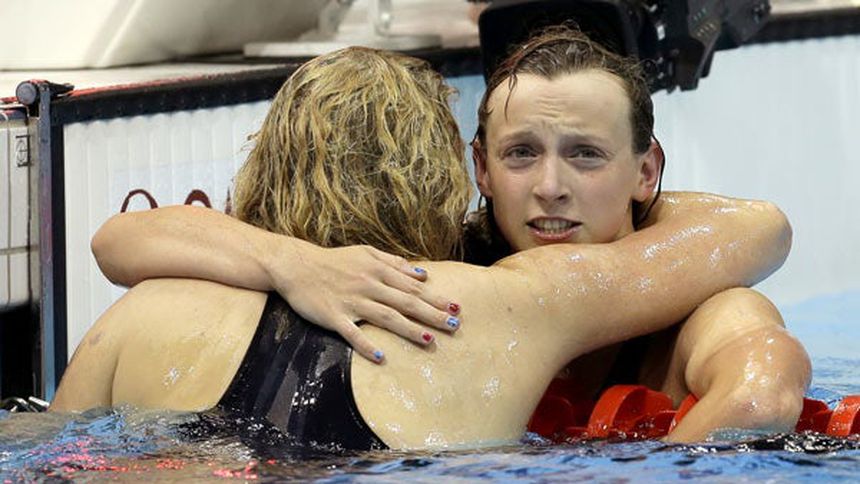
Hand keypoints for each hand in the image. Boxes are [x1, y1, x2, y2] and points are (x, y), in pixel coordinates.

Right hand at [270, 241, 460, 362]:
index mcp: (378, 270)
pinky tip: (380, 357)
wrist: (296, 265)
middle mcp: (369, 285)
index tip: (456, 307)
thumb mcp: (366, 253)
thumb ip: (394, 262)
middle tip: (454, 325)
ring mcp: (352, 302)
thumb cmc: (334, 260)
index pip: (413, 286)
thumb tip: (422, 273)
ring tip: (429, 340)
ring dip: (408, 329)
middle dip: (431, 314)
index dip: (435, 297)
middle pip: (406, 302)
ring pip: (386, 316)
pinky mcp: (334, 316)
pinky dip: (366, 345)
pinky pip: (352, 332)